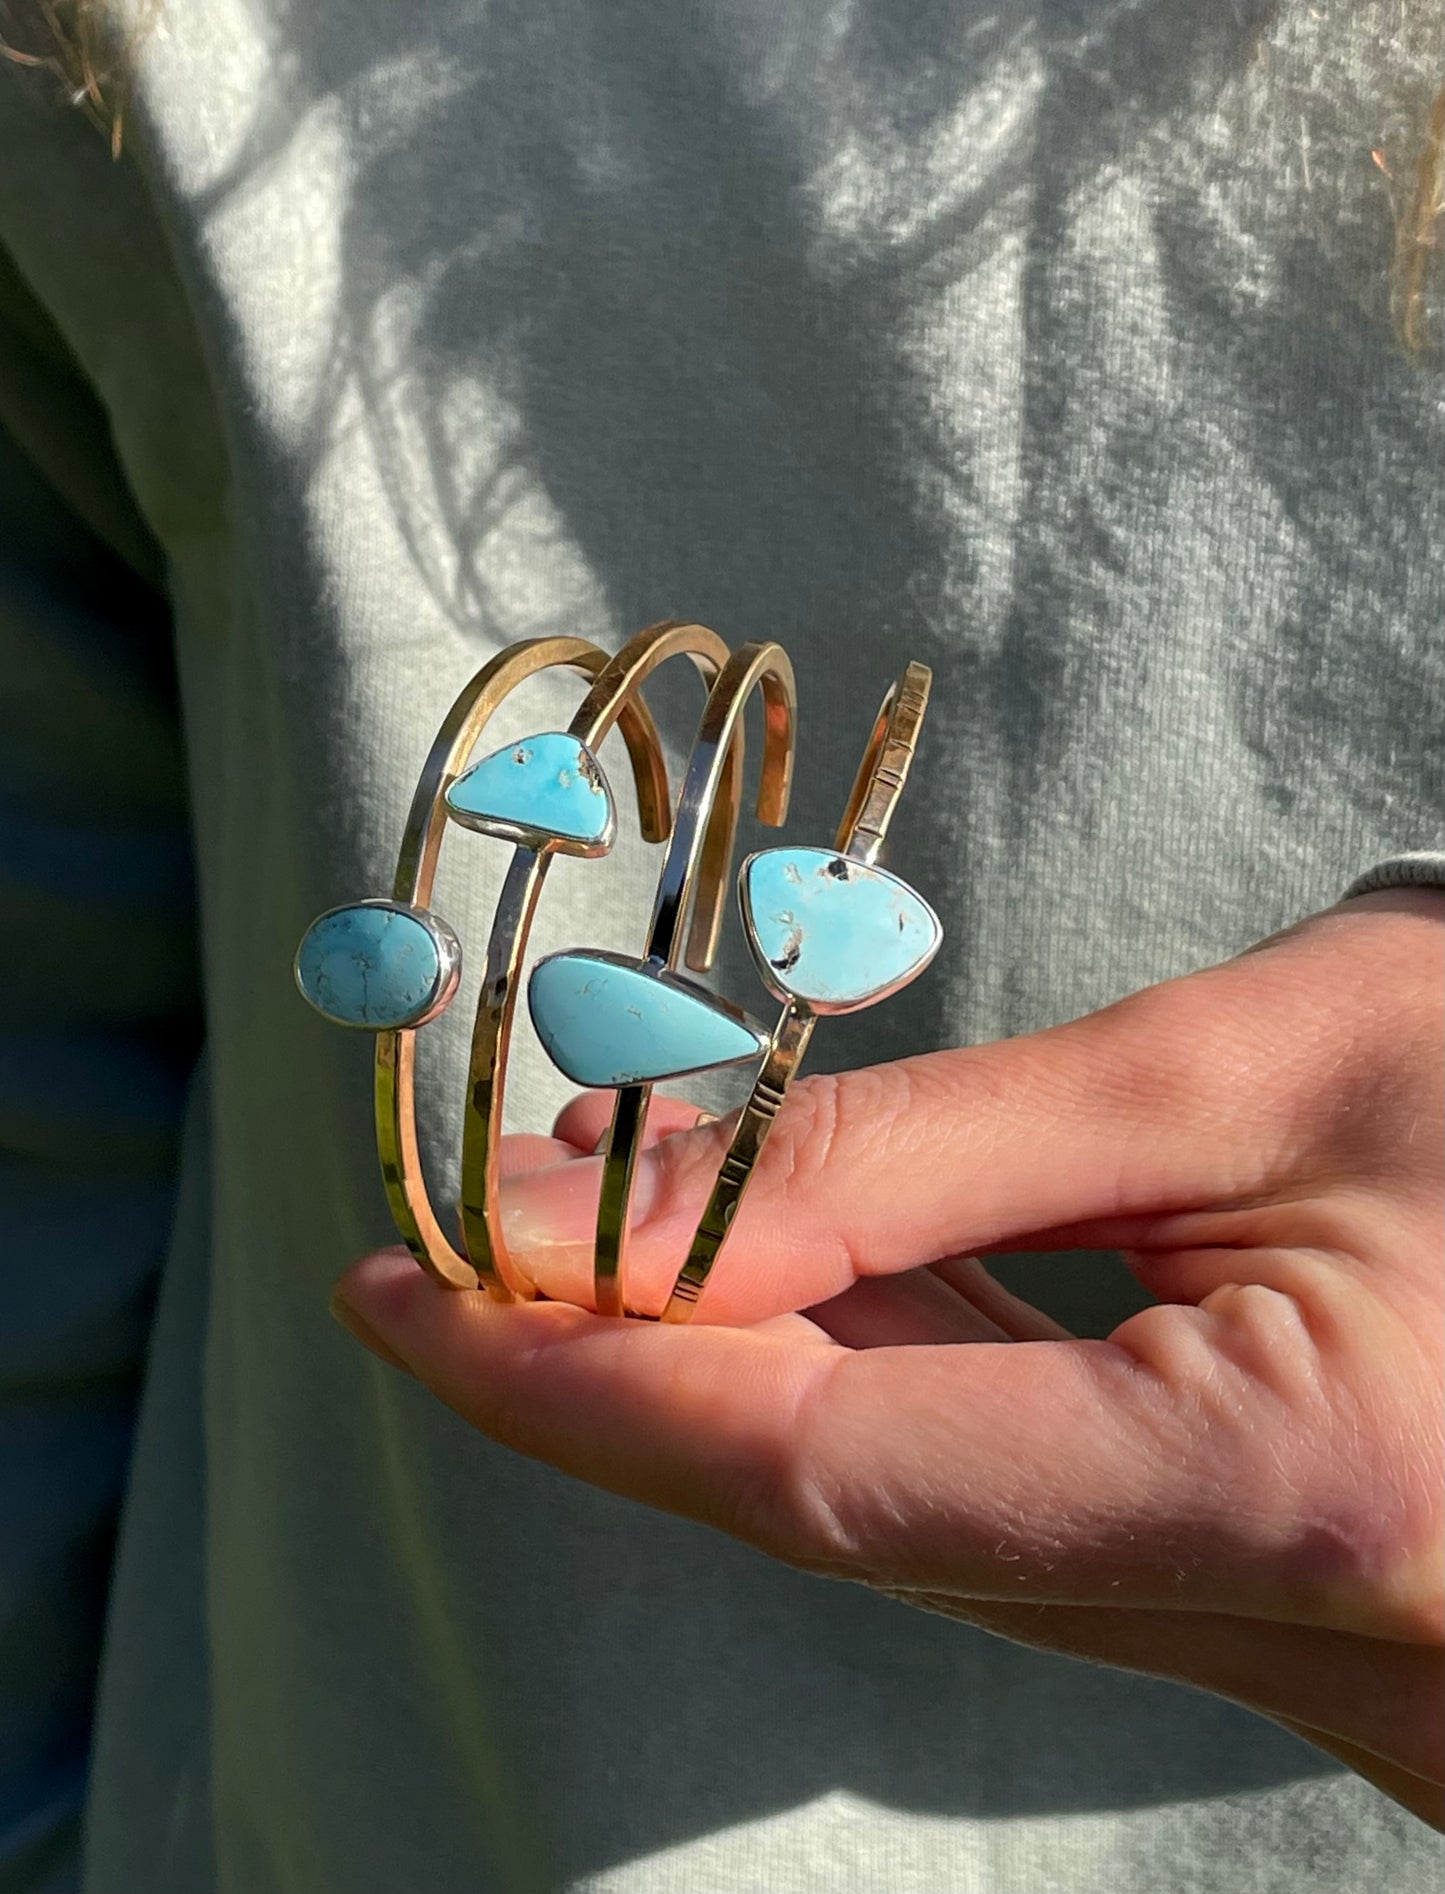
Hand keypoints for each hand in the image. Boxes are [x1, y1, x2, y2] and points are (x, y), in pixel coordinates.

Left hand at [334, 889, 1444, 1825]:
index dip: (590, 1380)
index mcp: (1303, 1500)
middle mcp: (1320, 1656)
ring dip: (772, 1388)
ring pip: (952, 1539)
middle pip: (870, 1522)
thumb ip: (935, 1160)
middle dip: (651, 1378)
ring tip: (624, 1238)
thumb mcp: (1250, 1067)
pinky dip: (914, 1416)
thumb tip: (633, 1192)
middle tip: (486, 1245)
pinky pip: (1053, 1539)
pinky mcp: (1322, 1638)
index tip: (409, 1290)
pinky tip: (819, 1303)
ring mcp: (1331, 1680)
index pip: (830, 1472)